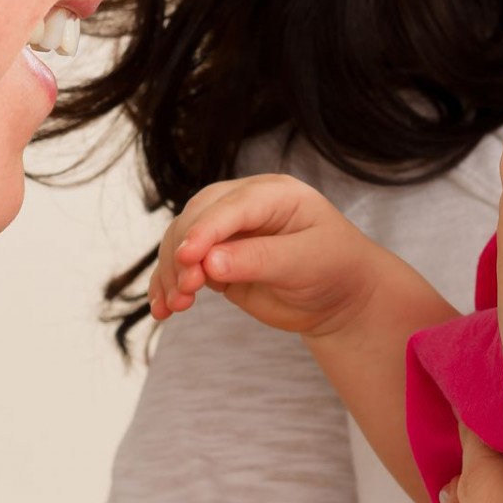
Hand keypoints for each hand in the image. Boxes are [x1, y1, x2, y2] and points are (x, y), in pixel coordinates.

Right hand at [148, 174, 382, 337]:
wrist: (340, 297)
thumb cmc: (335, 269)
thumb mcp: (306, 262)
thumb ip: (259, 260)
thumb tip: (209, 263)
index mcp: (273, 193)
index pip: (230, 205)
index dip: (206, 229)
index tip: (188, 257)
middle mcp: (243, 205)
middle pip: (196, 217)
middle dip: (183, 253)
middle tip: (185, 289)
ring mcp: (226, 232)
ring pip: (181, 241)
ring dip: (171, 273)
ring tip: (174, 306)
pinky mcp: (216, 261)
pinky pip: (182, 267)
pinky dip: (168, 286)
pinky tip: (162, 308)